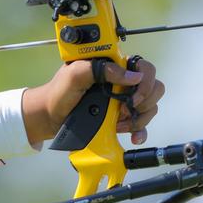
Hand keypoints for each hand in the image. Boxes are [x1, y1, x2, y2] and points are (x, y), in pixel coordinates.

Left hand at [22, 58, 164, 145]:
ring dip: (139, 118)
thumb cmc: (58, 93)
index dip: (144, 82)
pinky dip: (141, 130)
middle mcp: (121, 82)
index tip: (132, 97)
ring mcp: (122, 101)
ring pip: (149, 106)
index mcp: (112, 66)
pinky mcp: (120, 118)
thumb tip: (133, 76)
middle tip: (124, 111)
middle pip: (153, 87)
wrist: (49, 118)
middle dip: (143, 102)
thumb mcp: (75, 75)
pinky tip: (133, 136)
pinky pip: (141, 123)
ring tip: (119, 124)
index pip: (143, 66)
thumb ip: (101, 69)